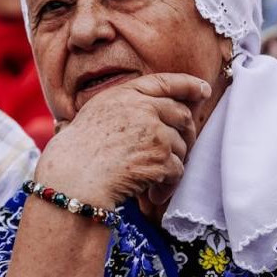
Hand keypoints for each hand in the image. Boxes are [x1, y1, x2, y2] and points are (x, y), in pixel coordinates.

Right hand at [35, 73, 210, 208]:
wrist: (73, 177)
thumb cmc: (76, 152)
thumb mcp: (96, 113)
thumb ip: (126, 107)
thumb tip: (155, 110)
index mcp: (126, 94)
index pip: (165, 82)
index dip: (189, 85)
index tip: (204, 89)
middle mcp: (143, 108)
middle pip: (182, 115)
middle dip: (185, 134)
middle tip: (178, 153)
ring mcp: (155, 132)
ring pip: (182, 146)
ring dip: (171, 165)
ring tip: (152, 181)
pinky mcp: (161, 158)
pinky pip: (177, 171)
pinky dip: (167, 187)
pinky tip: (152, 194)